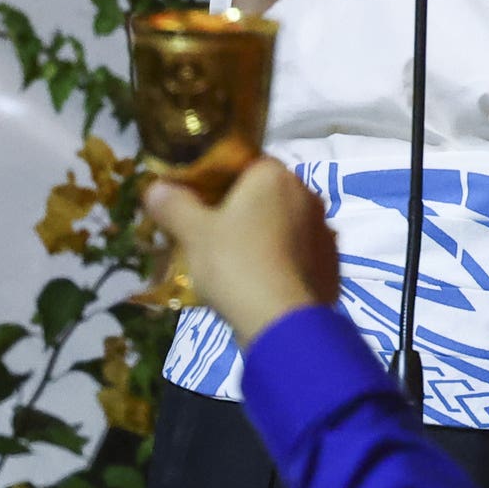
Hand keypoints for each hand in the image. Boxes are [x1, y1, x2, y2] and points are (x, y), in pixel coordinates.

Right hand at [145, 158, 341, 348]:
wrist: (281, 322)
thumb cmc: (235, 264)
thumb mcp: (193, 234)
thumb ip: (173, 205)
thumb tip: (154, 187)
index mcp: (275, 176)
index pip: (245, 166)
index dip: (220, 184)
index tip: (201, 206)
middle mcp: (306, 194)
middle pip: (267, 197)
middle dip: (244, 213)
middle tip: (215, 239)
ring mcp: (324, 229)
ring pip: (285, 226)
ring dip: (265, 238)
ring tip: (238, 267)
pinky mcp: (333, 263)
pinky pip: (300, 255)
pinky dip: (283, 264)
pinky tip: (263, 284)